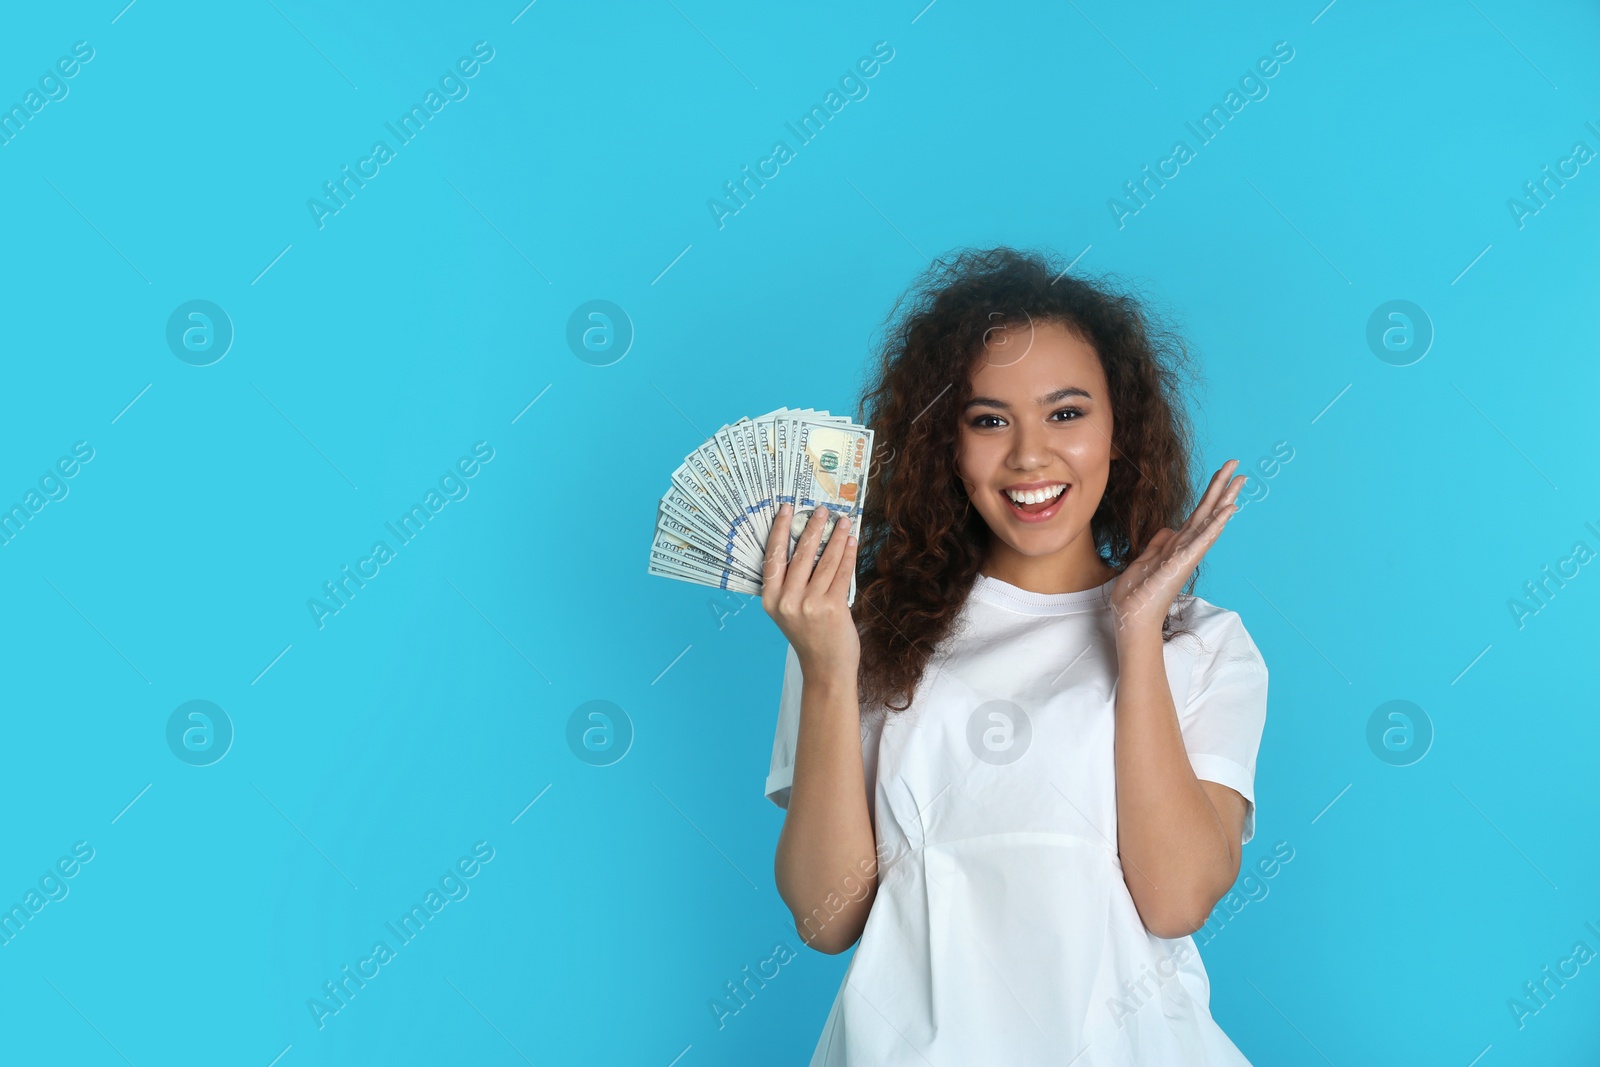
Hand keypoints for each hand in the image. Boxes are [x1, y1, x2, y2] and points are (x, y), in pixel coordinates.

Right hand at [762, 503, 860, 675]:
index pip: (772, 557)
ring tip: (843, 521)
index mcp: (771, 600)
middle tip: (822, 509)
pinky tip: (851, 542)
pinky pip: (842, 573)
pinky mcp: (832, 607)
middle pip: (801, 553)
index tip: (786, 508)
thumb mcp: (789, 612)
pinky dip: (848, 554)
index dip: (779, 530)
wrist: (825, 668)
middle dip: (813, 526)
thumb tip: (809, 544)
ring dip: (836, 537)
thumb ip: (792, 584)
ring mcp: (810, 604)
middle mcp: (787, 601)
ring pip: (825, 560)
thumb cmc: (809, 637)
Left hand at [1109, 460, 1243, 636]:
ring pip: (1209, 521)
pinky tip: (1228, 511)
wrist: (1132, 615)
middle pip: (1207, 511)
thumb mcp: (1145, 559)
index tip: (1223, 474)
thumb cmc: (1137, 592)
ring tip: (1239, 480)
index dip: (1210, 493)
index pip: (1197, 513)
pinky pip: (1202, 540)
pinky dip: (1215, 525)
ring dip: (1224, 499)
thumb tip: (1169, 528)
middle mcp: (1186, 547)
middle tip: (1236, 465)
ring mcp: (1186, 554)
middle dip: (1221, 487)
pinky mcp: (1182, 562)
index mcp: (1176, 544)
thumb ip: (1159, 543)